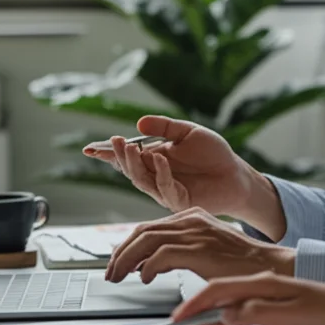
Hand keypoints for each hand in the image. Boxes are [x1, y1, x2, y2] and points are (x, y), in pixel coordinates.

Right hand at [83, 116, 259, 216]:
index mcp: (154, 158)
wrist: (236, 174)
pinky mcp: (179, 201)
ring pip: (141, 180)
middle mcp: (155, 175)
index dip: (107, 153)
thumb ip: (165, 127)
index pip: (126, 156)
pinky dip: (161, 172)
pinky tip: (162, 158)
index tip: (89, 148)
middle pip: (129, 168)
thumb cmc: (213, 154)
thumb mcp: (188, 132)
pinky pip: (165, 188)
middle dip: (119, 155)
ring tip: (131, 146)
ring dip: (134, 164)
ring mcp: (165, 190)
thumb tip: (139, 124)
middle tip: (116, 141)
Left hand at [105, 208, 294, 283]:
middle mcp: (192, 220)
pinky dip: (148, 267)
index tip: (118, 259)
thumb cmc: (241, 266)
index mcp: (193, 217)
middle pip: (143, 231)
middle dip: (121, 252)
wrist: (269, 268)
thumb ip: (179, 253)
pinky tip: (146, 278)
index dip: (128, 244)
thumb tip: (150, 265)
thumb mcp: (207, 251)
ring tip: (118, 276)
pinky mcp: (199, 250)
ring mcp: (195, 233)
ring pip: (146, 240)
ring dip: (126, 260)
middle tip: (111, 272)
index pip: (150, 226)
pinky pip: (161, 255)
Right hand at [171, 272, 324, 324]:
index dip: (193, 304)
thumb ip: (257, 312)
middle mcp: (259, 288)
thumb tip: (226, 314)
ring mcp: (263, 299)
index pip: (218, 289)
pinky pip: (236, 319)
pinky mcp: (268, 310)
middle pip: (216, 301)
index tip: (178, 320)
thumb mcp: (293, 313)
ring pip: (223, 312)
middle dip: (193, 320)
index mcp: (262, 283)